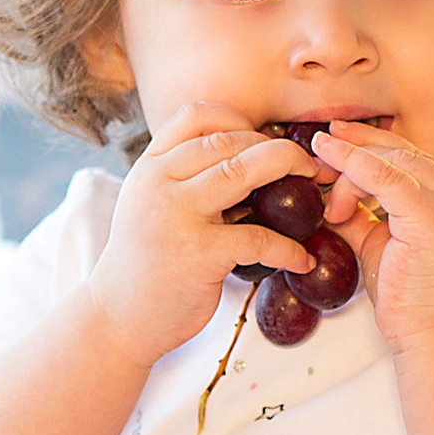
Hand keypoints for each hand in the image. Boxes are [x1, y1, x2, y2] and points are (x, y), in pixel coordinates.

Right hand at [84, 107, 321, 366]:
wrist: (117, 318)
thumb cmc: (143, 263)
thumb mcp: (149, 205)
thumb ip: (182, 179)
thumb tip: (247, 160)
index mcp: (149, 168)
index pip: (196, 116)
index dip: (238, 119)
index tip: (263, 139)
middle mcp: (159, 183)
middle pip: (230, 140)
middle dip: (279, 148)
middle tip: (309, 166)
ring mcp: (177, 216)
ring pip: (244, 171)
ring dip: (291, 173)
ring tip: (316, 192)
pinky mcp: (199, 254)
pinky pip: (259, 238)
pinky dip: (289, 249)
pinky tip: (301, 258)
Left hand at [310, 120, 433, 348]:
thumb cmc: (412, 300)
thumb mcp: (382, 246)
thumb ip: (361, 216)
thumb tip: (327, 197)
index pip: (414, 160)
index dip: (373, 146)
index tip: (338, 137)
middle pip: (405, 153)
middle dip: (358, 145)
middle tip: (320, 140)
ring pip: (394, 160)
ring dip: (350, 165)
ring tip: (320, 180)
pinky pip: (387, 177)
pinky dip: (353, 164)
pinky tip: (327, 155)